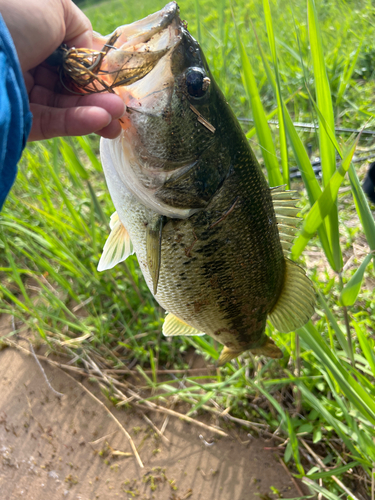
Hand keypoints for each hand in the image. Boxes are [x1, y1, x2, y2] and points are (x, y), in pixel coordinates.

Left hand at [1, 0, 124, 140]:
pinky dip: (76, 122)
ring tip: (117, 117)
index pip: (72, 58)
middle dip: (100, 97)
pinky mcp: (17, 120)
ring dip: (95, 112)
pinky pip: (50, 123)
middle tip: (123, 109)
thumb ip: (79, 29)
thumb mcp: (54, 6)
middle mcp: (25, 62)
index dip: (97, 72)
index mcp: (32, 34)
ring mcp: (20, 93)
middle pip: (71, 86)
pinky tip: (99, 120)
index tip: (120, 84)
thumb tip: (95, 53)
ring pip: (63, 107)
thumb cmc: (10, 12)